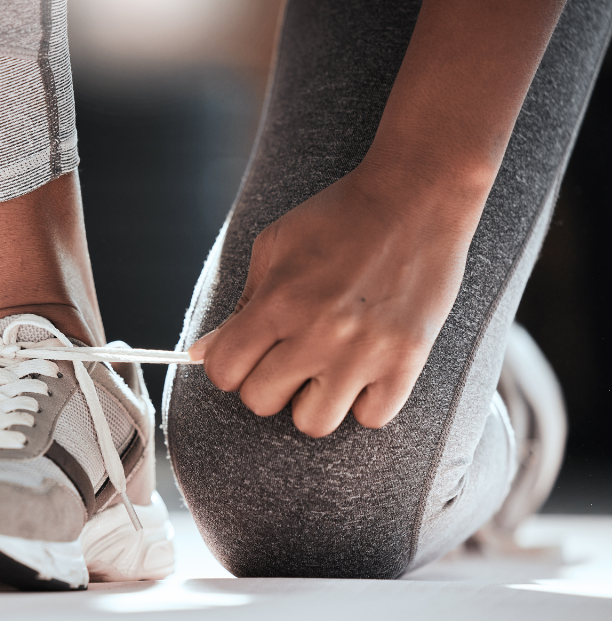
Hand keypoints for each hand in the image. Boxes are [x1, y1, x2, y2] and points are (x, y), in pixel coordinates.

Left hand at [190, 168, 476, 436]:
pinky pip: (371, 418)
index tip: (246, 354)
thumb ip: (240, 304)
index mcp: (279, 301)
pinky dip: (364, 402)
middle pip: (261, 402)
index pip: (224, 372)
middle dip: (266, 382)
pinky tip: (364, 370)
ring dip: (313, 401)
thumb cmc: (339, 217)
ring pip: (313, 423)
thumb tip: (202, 353)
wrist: (417, 196)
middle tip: (287, 357)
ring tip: (325, 369)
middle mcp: (318, 333)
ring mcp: (365, 352)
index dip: (228, 366)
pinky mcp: (407, 361)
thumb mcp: (275, 246)